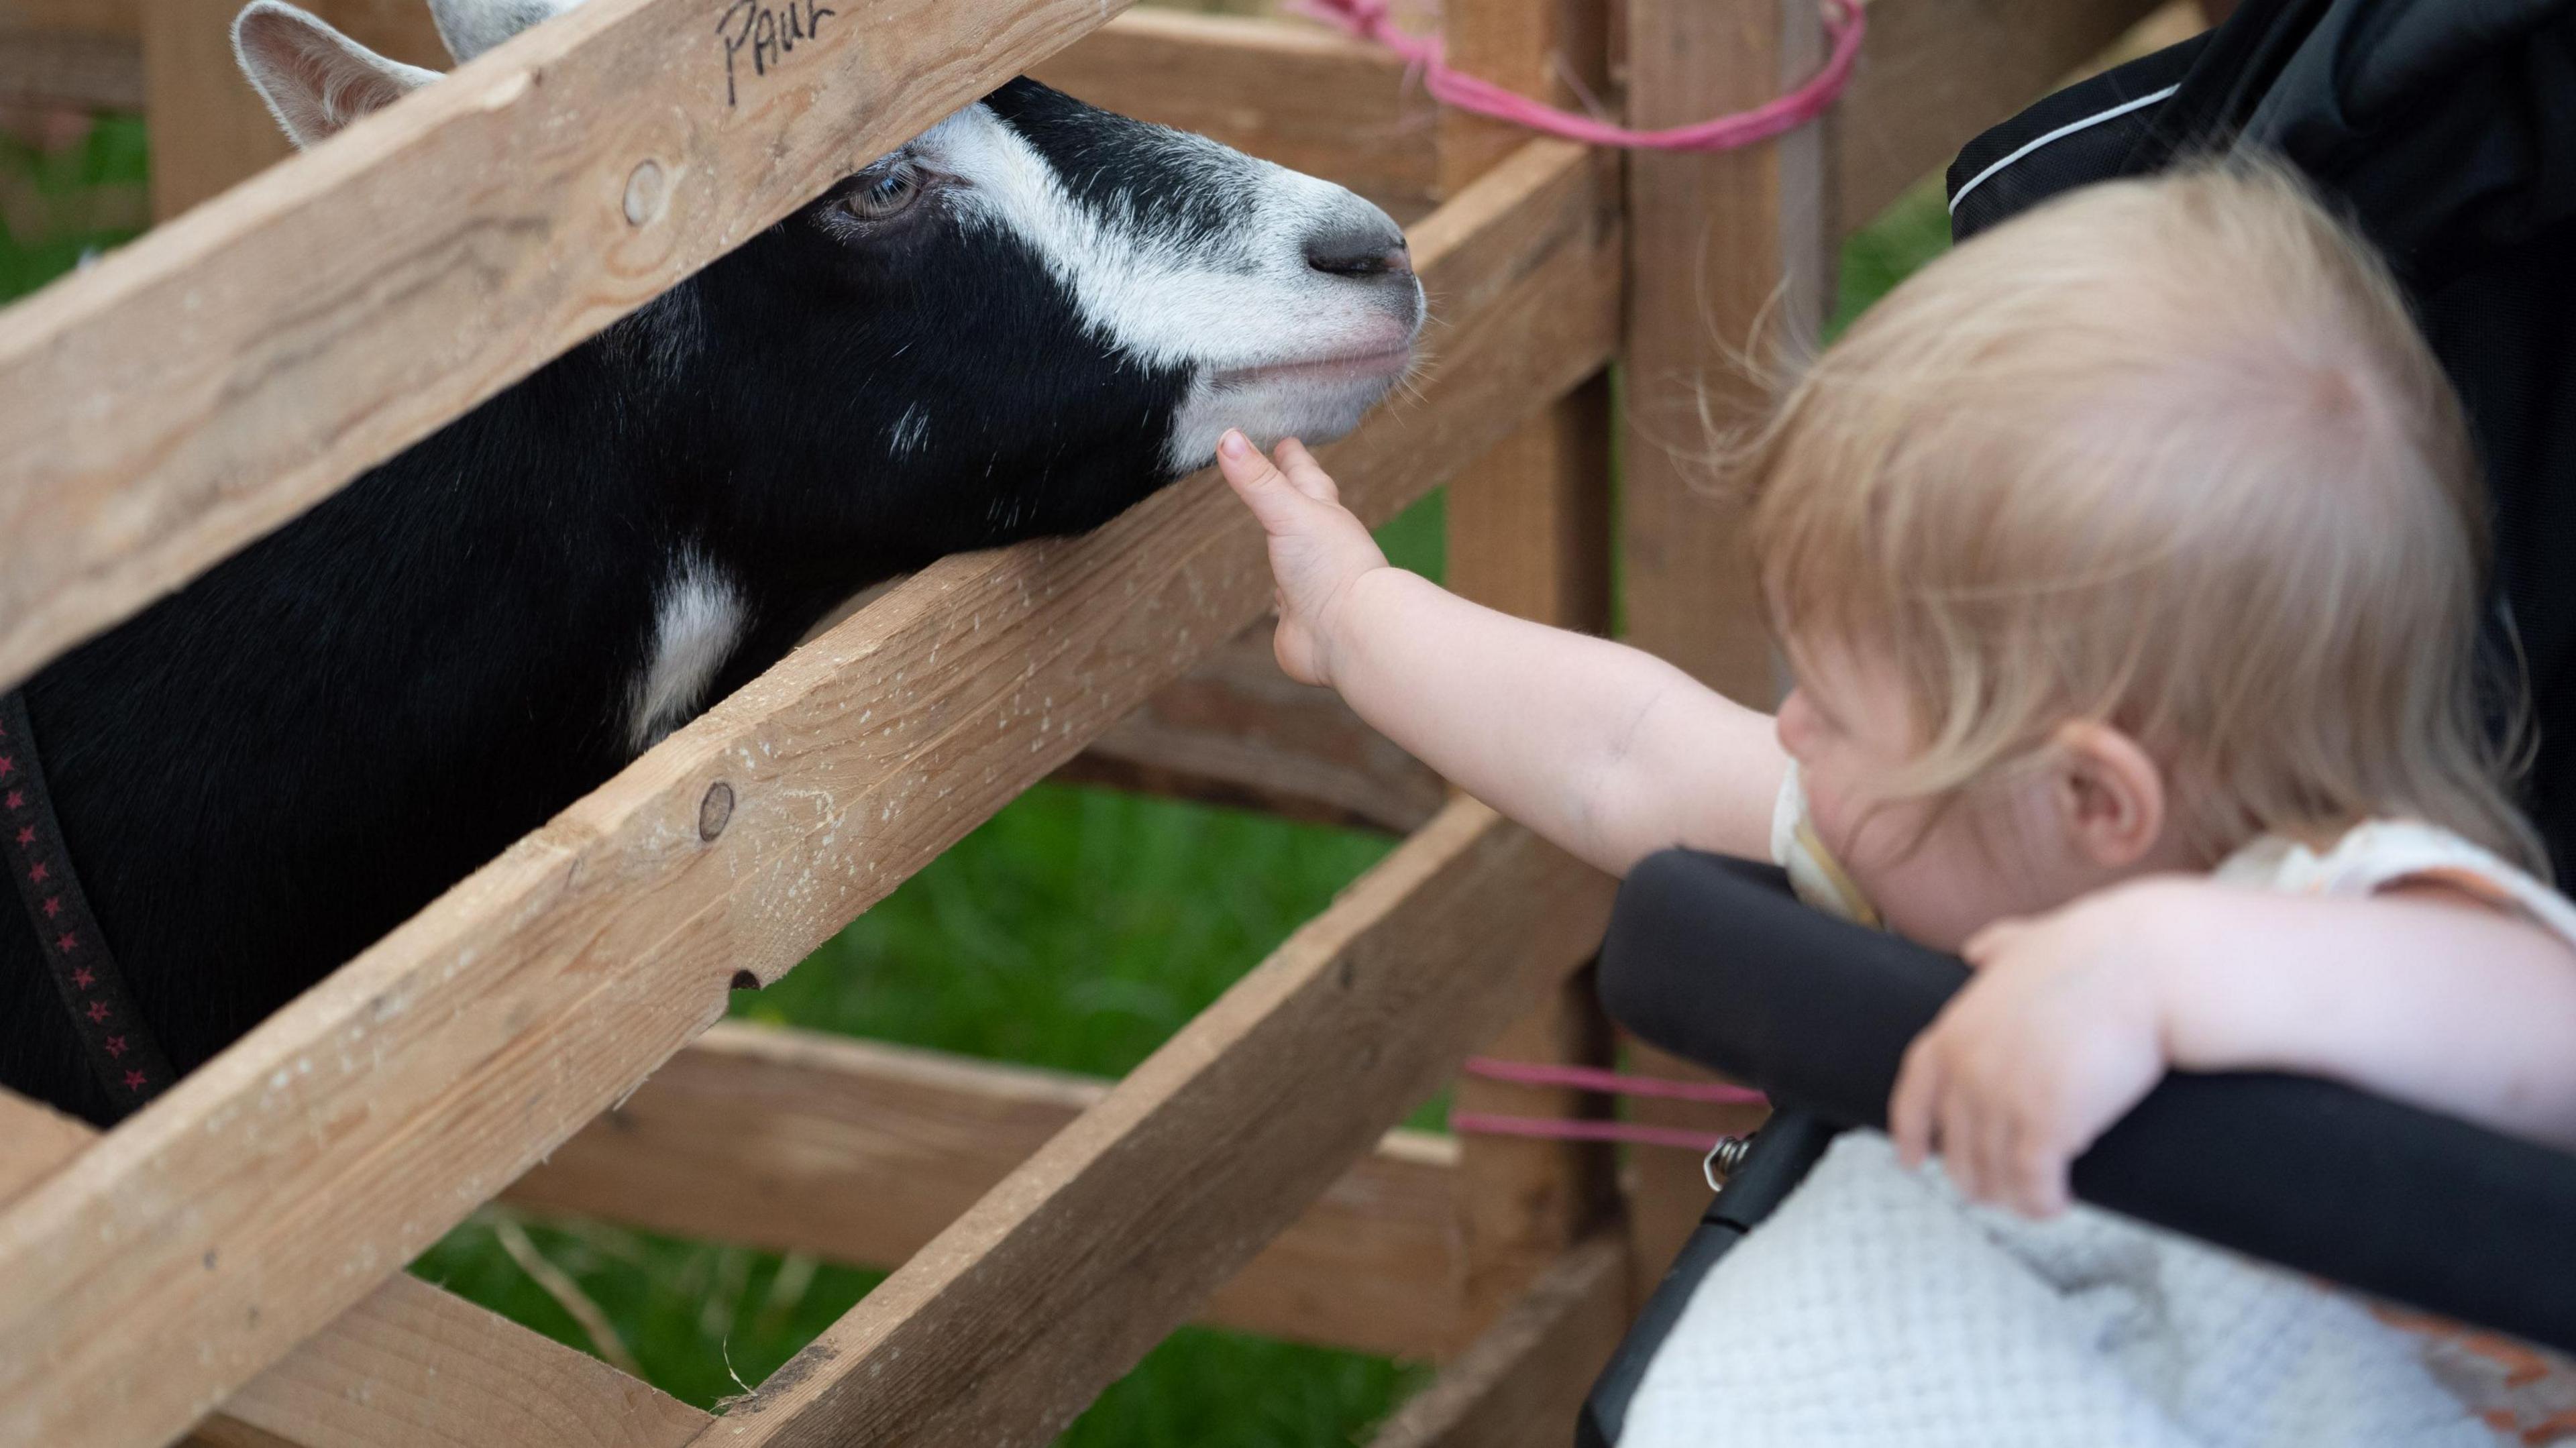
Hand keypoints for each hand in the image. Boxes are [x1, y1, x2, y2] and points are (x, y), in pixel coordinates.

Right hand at [1215, 430, 1389, 687]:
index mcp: (1322, 514)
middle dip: (1292, 492)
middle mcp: (1319, 547)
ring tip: (1276, 533)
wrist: (1350, 635)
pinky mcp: (1299, 619)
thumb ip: (1257, 479)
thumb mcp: (1288, 512)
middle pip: (1304, 511)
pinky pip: (1287, 605)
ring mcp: (1310, 583)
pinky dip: (1280, 599)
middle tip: (1280, 472)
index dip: (1294, 456)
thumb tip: (1227, 436)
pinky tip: (1277, 598)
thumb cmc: (1331, 567)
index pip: (1305, 474)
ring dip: (1287, 546)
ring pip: (1296, 557)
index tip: (1286, 439)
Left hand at [1888, 880, 2194, 1216]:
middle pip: (1956, 1147)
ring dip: (2012, 1197)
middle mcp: (1967, 1069)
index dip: (1910, 1133)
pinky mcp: (2047, 1122)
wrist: (2143, 964)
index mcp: (1955, 1030)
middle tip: (2001, 1192)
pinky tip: (2055, 1205)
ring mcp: (2002, 1097)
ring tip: (2035, 1203)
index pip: (1914, 1094)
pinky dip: (2040, 1202)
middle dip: (1977, 1177)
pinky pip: (2032, 1182)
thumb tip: (1977, 949)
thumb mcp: (2026, 943)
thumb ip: (1996, 949)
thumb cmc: (2097, 949)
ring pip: (1992, 1173)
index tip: (1913, 1161)